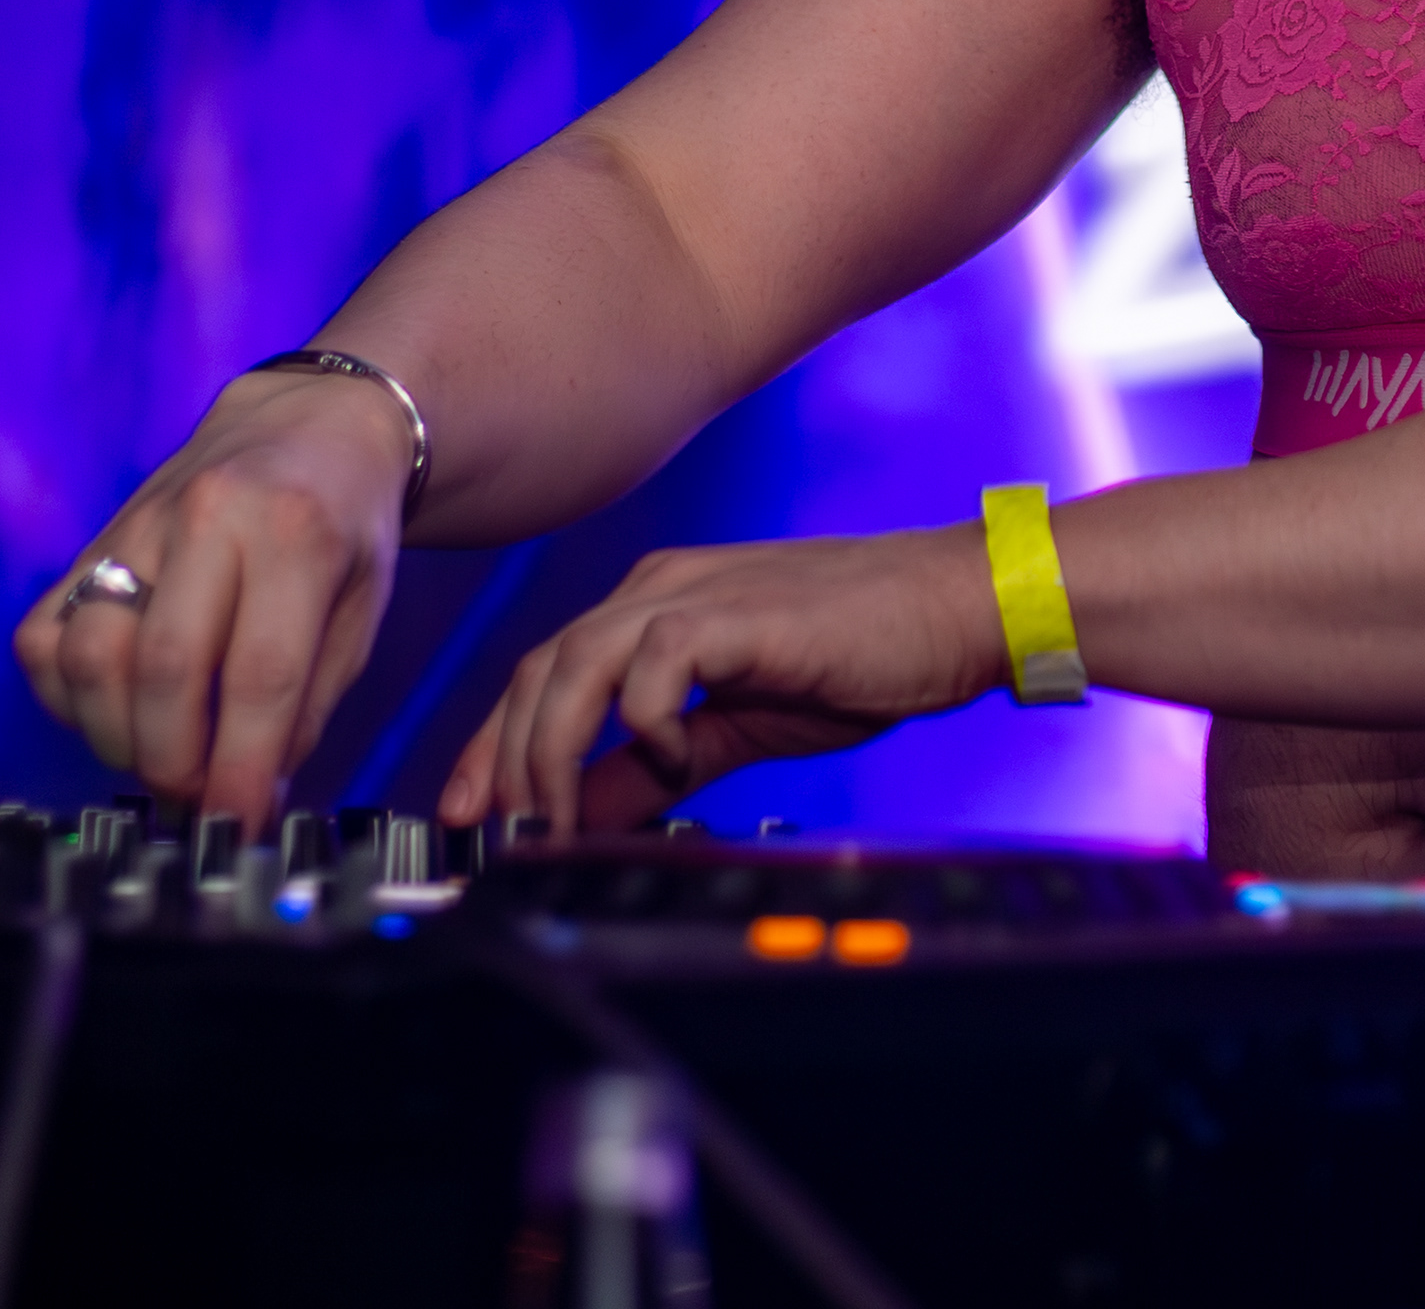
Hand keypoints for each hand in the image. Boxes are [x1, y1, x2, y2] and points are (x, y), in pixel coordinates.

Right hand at [12, 369, 420, 827]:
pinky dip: (69, 698)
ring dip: (117, 737)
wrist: (305, 421)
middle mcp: (207, 518)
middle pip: (164, 671)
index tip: (237, 825)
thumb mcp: (364, 606)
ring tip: (161, 754)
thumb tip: (252, 793)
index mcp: (295, 531)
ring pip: (90, 657)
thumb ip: (309, 702)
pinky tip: (117, 709)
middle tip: (198, 797)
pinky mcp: (89, 539)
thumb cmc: (345, 523)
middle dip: (175, 762)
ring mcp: (136, 523)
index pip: (259, 674)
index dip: (242, 769)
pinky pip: (45, 639)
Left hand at [443, 525, 1012, 830]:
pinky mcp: (734, 611)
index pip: (543, 674)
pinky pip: (652, 663)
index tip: (473, 814)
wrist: (951, 610)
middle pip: (539, 670)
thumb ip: (655, 767)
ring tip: (558, 820)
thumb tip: (585, 817)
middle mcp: (657, 590)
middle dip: (503, 758)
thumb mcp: (732, 728)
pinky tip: (673, 759)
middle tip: (496, 833)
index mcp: (654, 608)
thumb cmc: (857, 658)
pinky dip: (643, 720)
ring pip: (575, 664)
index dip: (496, 745)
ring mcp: (692, 593)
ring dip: (552, 751)